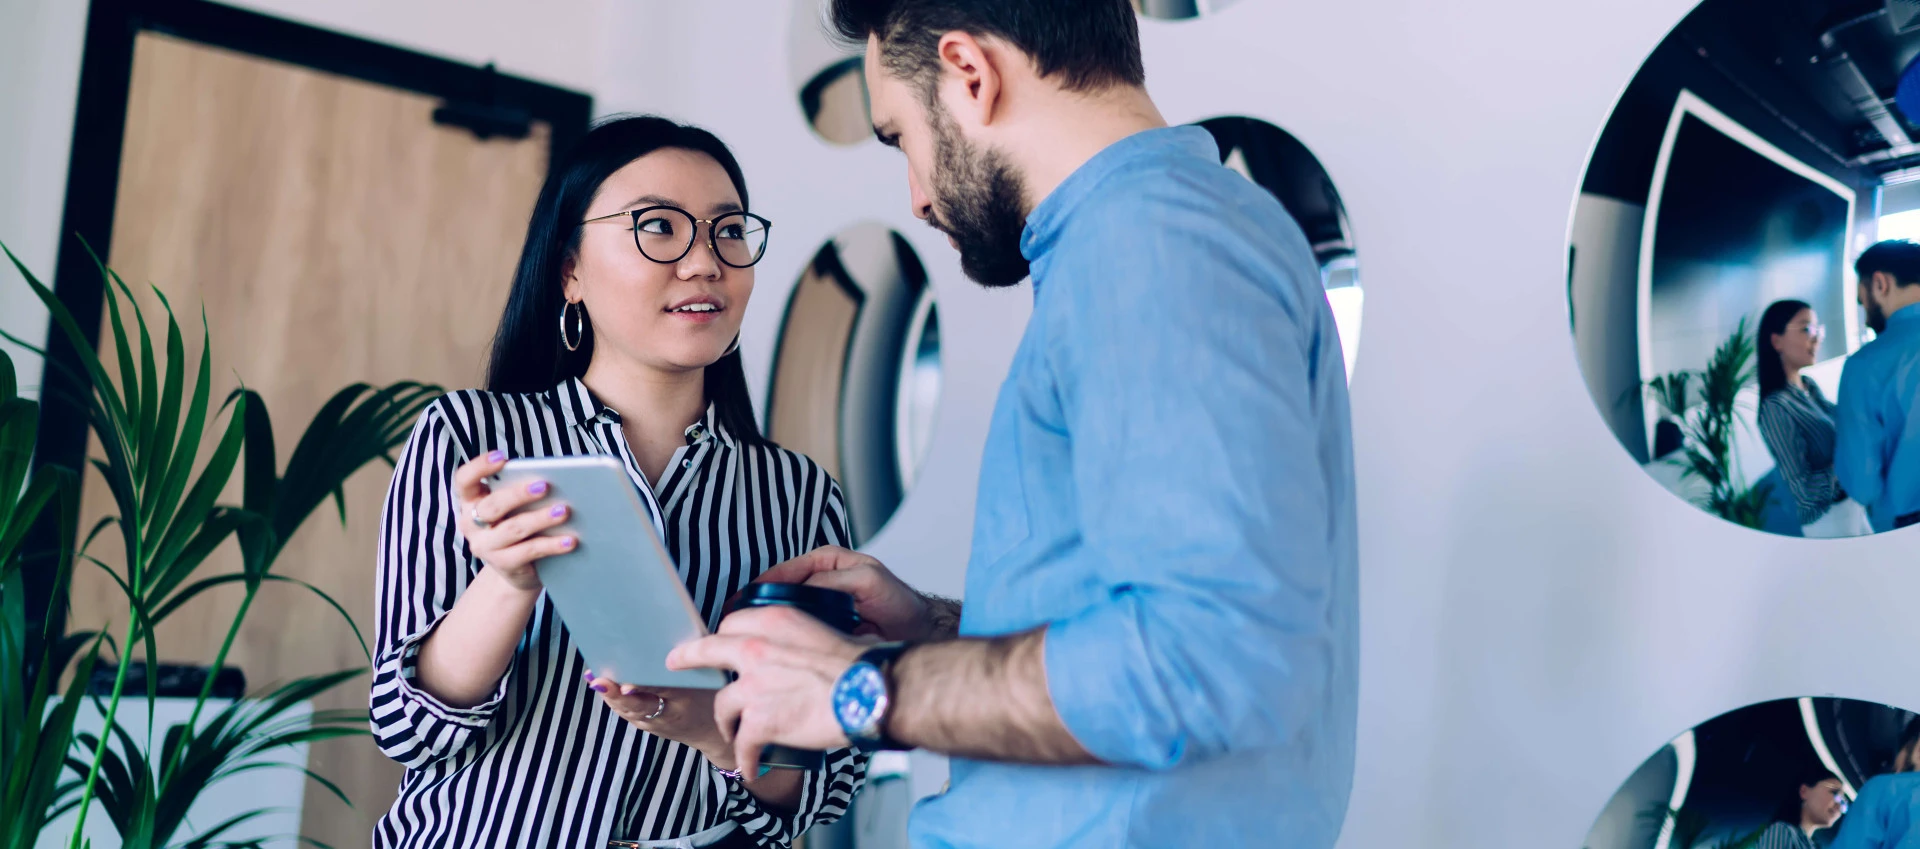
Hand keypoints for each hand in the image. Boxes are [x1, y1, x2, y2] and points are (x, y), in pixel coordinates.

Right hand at [452, 450, 574, 591]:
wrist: (517, 568)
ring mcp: (485, 546)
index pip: (465, 480)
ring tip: (564, 511)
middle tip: (545, 486)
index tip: (502, 457)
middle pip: (492, 506)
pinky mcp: (503, 564)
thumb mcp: (514, 505)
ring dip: (541, 519)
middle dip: (519, 495)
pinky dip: (552, 545)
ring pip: (513, 529)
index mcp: (471, 500)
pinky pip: (529, 551)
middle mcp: (471, 523)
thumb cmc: (517, 522)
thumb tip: (553, 480)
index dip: (479, 467)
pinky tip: (570, 540)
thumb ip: (522, 489)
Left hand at [588, 675, 732, 764]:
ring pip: (627, 710)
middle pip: (637, 707)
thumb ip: (691, 661)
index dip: (643, 690)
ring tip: (594, 678)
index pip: (663, 694)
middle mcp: (666, 717)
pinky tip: (599, 682)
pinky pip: (625, 710)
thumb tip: (670, 633)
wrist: (710, 733)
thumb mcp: (708, 679)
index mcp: (686, 703)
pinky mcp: (643, 723)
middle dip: (616, 695)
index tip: (627, 686)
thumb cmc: (710, 695)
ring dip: (609, 695)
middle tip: (600, 681)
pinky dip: (612, 697)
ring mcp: (653, 724)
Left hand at [666, 605, 867, 775]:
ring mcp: (754, 685)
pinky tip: (752, 769)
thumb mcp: (824, 632)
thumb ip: (799, 640)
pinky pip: (742, 745)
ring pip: (722, 705)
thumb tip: (799, 654)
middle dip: (689, 657)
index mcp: (776, 622)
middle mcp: (757, 649)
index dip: (722, 636)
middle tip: (677, 662)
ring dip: (728, 723)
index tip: (716, 641)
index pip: (732, 623)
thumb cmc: (861, 665)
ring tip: (737, 735)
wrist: (871, 691)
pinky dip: (746, 761)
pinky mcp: (759, 720)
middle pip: (708, 650)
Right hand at [752, 546, 933, 640]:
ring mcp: (817, 608)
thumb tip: (806, 588)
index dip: (762, 585)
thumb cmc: (897, 602)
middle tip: (736, 622)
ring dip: (767, 627)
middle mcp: (818, 583)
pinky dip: (784, 641)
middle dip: (757, 608)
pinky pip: (797, 634)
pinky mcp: (821, 631)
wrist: (915, 632)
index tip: (744, 599)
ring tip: (747, 638)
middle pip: (778, 593)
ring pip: (784, 615)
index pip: (784, 571)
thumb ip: (835, 581)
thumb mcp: (867, 581)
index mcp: (825, 563)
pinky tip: (772, 651)